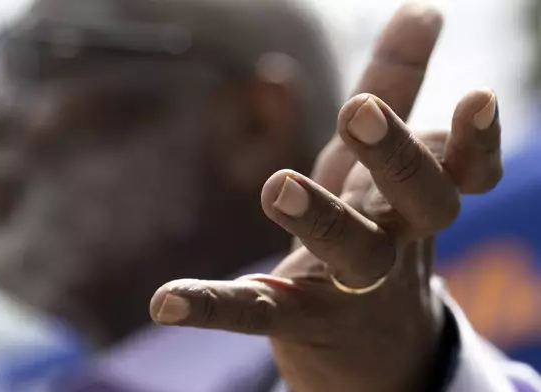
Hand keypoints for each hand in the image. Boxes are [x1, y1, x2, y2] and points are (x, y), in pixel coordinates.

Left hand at [150, 4, 502, 391]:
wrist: (375, 348)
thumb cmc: (377, 233)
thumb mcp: (378, 164)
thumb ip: (397, 86)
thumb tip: (422, 9)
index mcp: (414, 205)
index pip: (459, 172)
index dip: (475, 140)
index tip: (476, 95)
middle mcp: (397, 244)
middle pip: (419, 206)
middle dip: (394, 159)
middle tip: (357, 110)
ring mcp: (351, 288)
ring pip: (352, 253)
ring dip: (320, 217)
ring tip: (280, 184)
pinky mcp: (299, 320)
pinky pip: (258, 311)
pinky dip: (214, 305)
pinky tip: (166, 301)